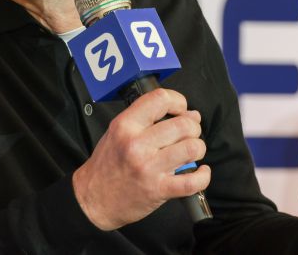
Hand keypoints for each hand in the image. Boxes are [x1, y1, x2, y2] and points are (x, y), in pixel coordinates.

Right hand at [72, 88, 209, 230]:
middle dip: (193, 128)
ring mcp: (149, 167)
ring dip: (198, 148)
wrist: (94, 199)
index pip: (160, 99)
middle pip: (184, 124)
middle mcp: (137, 144)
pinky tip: (200, 171)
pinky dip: (203, 176)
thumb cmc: (107, 165)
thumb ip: (147, 120)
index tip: (181, 109)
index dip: (178, 101)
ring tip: (191, 152)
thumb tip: (189, 114)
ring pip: (192, 148)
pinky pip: (193, 181)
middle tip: (189, 134)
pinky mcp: (159, 190)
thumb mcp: (117, 132)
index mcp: (125, 126)